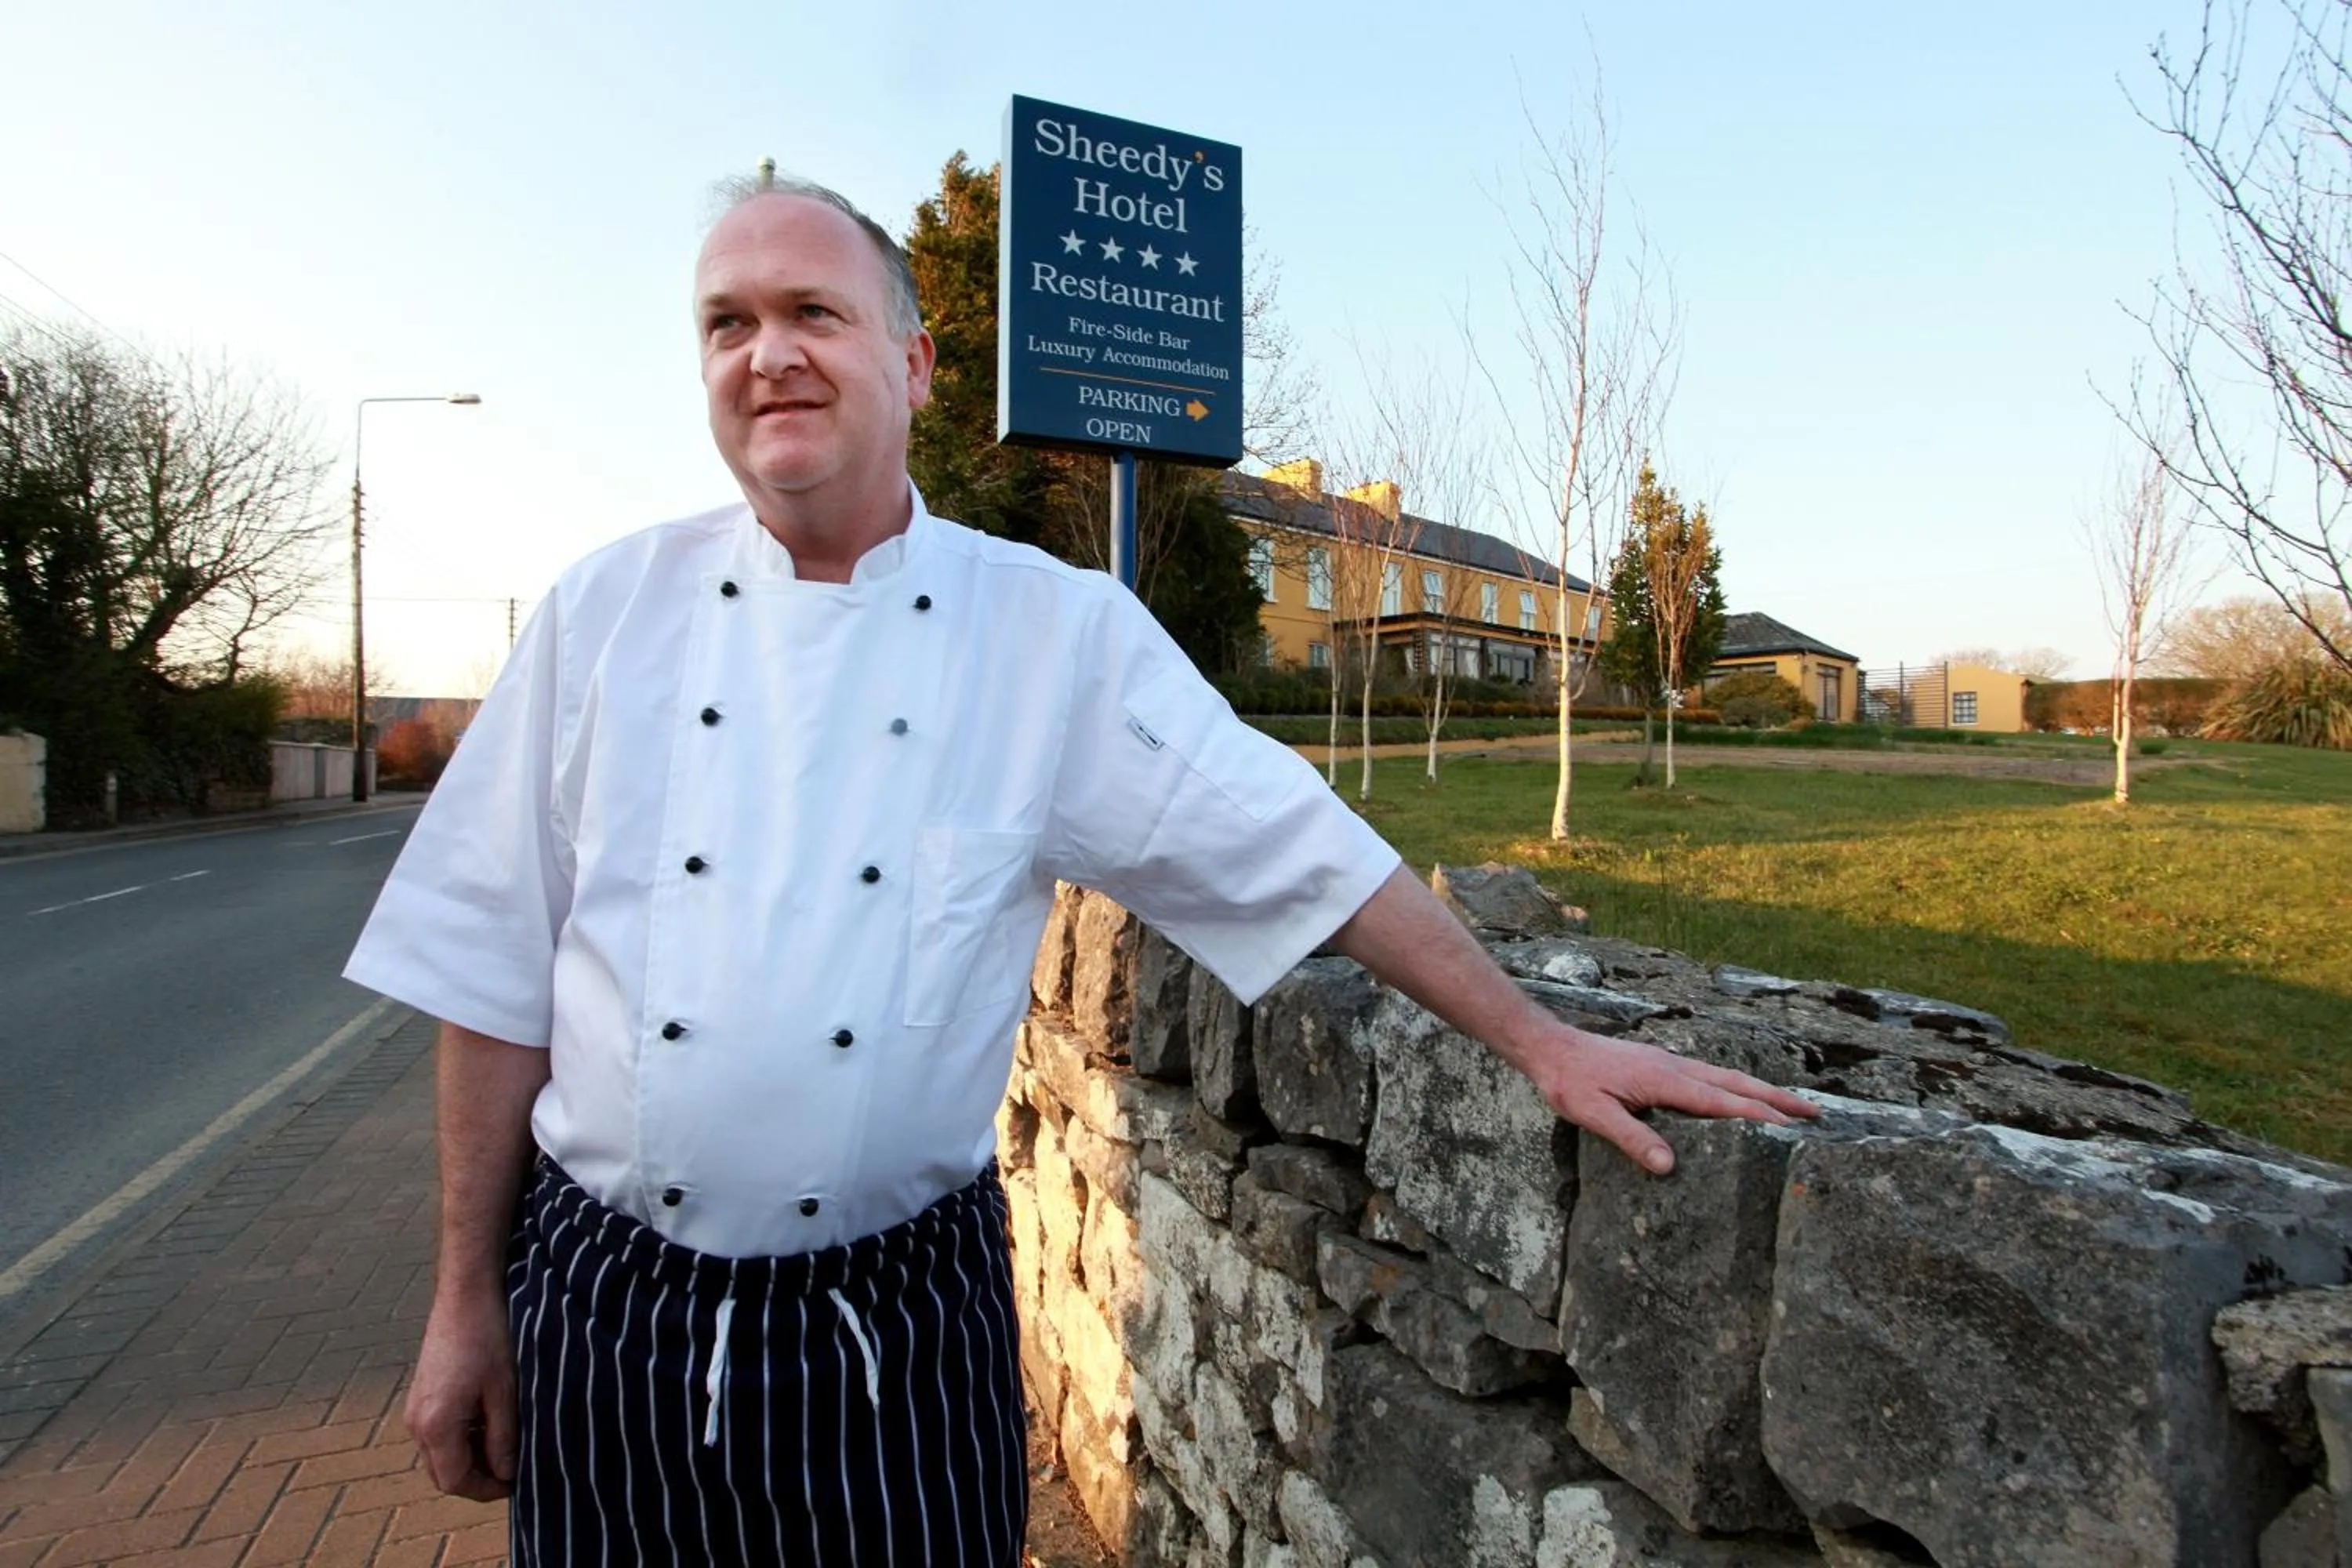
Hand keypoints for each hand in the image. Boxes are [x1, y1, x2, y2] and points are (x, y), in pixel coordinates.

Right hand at [404, 1288, 518, 1500]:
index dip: (486, 1490)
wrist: (465, 1295)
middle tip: (512, 1470)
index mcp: (435, 1426)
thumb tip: (506, 1474)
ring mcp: (415, 1409)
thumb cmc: (488, 1338)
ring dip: (470, 1459)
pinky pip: (437, 1435)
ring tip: (506, 1446)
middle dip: (477, 1479)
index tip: (515, 1485)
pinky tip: (489, 1424)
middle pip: (443, 1474)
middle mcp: (416, 1423)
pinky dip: (462, 1440)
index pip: (455, 1481)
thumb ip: (503, 1439)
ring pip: (440, 1455)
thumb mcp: (504, 1392)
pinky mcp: (420, 1397)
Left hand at [1524, 1025, 1818, 1175]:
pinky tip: (1736, 1095)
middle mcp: (1674, 1067)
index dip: (1757, 1115)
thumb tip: (1668, 1167)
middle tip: (1815, 1113)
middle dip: (1777, 1098)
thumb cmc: (1569, 1082)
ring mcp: (1669, 1062)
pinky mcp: (1660, 1063)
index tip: (1792, 1129)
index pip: (1722, 1101)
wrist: (1550, 1047)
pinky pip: (1709, 1074)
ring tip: (1790, 1105)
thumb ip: (1631, 1138)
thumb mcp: (1593, 1114)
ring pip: (1726, 1076)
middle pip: (1737, 1083)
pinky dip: (1735, 1085)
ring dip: (1760, 1089)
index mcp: (1664, 1080)